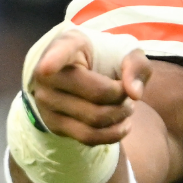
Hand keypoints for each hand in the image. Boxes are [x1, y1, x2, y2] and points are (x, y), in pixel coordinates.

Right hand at [29, 30, 152, 145]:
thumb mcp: (125, 51)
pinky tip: (122, 124)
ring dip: (120, 116)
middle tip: (128, 93)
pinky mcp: (53, 124)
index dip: (53, 60)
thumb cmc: (104, 57)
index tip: (47, 68)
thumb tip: (134, 93)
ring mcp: (46, 101)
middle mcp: (48, 74)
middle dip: (122, 97)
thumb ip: (136, 64)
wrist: (81, 73)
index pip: (59, 52)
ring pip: (94, 119)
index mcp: (66, 45)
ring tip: (127, 107)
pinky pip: (87, 137)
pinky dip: (113, 134)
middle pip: (96, 93)